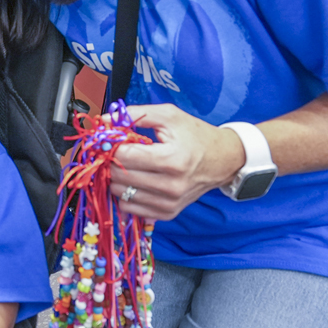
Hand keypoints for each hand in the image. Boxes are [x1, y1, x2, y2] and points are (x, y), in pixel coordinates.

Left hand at [106, 104, 245, 220]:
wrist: (223, 160)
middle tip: (116, 152)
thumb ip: (136, 114)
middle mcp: (171, 185)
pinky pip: (130, 208)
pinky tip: (134, 181)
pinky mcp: (168, 213)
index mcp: (172, 159)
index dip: (111, 146)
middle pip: (120, 176)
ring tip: (127, 166)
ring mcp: (169, 202)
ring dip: (116, 179)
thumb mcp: (169, 116)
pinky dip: (126, 194)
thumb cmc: (195, 136)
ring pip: (121, 194)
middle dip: (112, 162)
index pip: (124, 156)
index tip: (111, 140)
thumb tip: (104, 120)